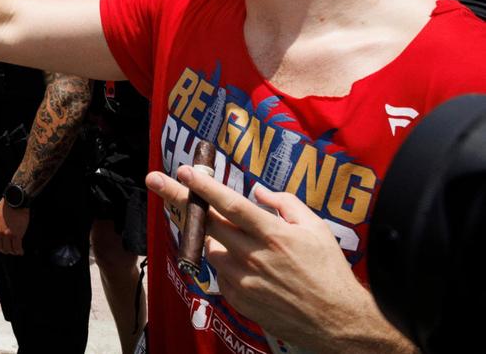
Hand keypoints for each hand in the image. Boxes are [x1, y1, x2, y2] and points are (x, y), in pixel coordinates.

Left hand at [0, 198, 28, 255]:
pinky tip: (21, 251)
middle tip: (9, 250)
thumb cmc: (8, 204)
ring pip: (8, 249)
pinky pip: (16, 248)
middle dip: (4, 249)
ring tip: (15, 251)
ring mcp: (6, 234)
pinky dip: (19, 251)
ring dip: (12, 252)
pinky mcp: (16, 235)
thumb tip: (0, 227)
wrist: (16, 200)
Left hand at [146, 167, 381, 349]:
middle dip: (178, 198)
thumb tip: (258, 190)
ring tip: (241, 242)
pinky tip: (252, 269)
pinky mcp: (239, 299)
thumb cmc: (329, 270)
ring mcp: (243, 280)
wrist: (337, 321)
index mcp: (273, 234)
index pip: (230, 205)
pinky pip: (221, 274)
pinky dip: (228, 264)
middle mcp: (253, 256)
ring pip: (211, 248)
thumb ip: (285, 203)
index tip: (183, 170)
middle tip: (155, 180)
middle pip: (206, 222)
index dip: (204, 186)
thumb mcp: (316, 227)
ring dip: (214, 237)